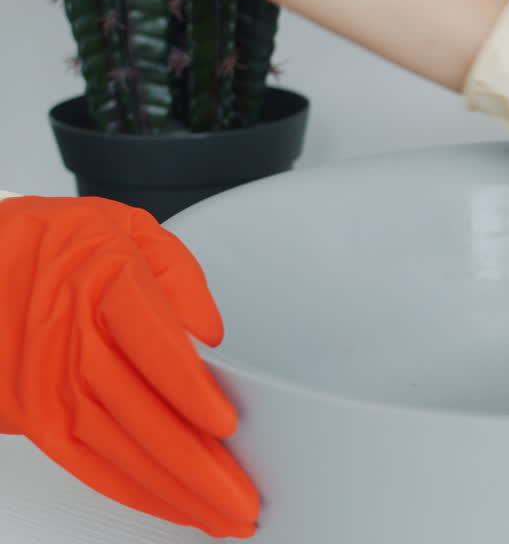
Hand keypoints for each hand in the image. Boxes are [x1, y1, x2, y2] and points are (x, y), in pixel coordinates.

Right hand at [0, 196, 258, 537]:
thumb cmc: (65, 238)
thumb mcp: (133, 230)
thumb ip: (181, 280)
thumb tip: (210, 340)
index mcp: (101, 282)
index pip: (150, 345)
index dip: (188, 390)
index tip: (226, 424)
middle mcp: (68, 339)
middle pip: (136, 410)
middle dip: (193, 464)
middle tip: (242, 501)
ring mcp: (42, 381)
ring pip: (112, 445)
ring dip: (170, 488)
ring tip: (220, 515)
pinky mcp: (29, 412)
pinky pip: (81, 458)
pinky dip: (129, 487)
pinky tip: (169, 504)